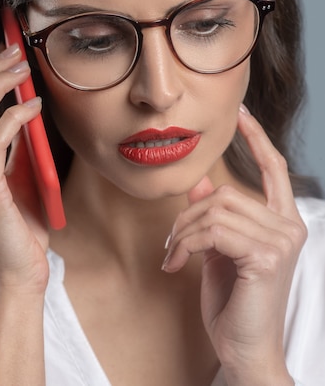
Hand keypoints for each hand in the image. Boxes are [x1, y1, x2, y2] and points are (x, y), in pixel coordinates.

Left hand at [162, 106, 306, 382]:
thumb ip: (215, 216)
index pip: (274, 169)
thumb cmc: (234, 302)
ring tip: (174, 255)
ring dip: (183, 232)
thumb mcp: (220, 251)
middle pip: (224, 193)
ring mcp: (281, 241)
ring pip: (214, 210)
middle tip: (172, 244)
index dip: (257, 138)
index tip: (241, 113)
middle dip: (188, 216)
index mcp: (283, 222)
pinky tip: (178, 265)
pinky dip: (186, 245)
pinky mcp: (265, 256)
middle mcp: (289, 227)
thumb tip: (200, 184)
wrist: (244, 349)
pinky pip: (212, 231)